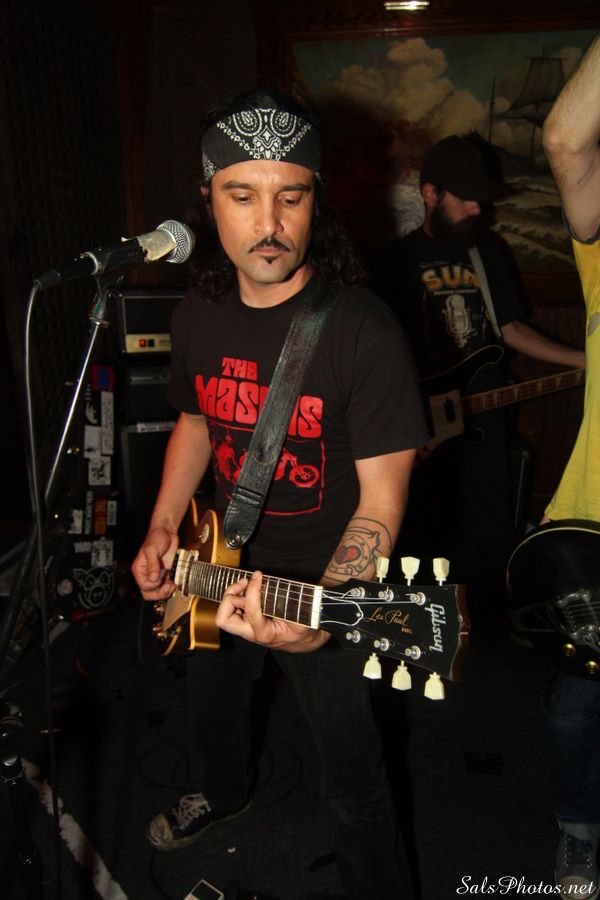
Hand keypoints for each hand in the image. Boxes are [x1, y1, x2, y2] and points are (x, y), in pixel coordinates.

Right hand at [131, 526, 178, 600]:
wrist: (167, 532)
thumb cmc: (156, 538)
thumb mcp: (152, 550)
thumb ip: (152, 564)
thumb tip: (154, 578)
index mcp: (139, 570)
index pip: (144, 586)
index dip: (153, 585)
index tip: (160, 579)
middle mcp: (147, 574)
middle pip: (148, 593)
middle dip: (159, 593)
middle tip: (168, 587)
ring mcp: (156, 575)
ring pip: (158, 592)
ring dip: (166, 592)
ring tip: (172, 585)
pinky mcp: (165, 574)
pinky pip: (166, 586)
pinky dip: (171, 587)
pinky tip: (175, 582)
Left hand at [215, 571, 329, 652]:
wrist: (306, 641)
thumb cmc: (305, 630)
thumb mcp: (303, 617)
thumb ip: (290, 605)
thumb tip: (279, 587)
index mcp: (265, 634)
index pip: (250, 610)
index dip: (252, 590)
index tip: (258, 576)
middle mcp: (251, 633)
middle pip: (224, 619)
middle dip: (229, 597)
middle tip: (245, 583)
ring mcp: (247, 628)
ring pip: (225, 613)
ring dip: (231, 595)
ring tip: (246, 582)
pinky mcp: (248, 622)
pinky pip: (233, 610)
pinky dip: (237, 595)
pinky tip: (249, 587)